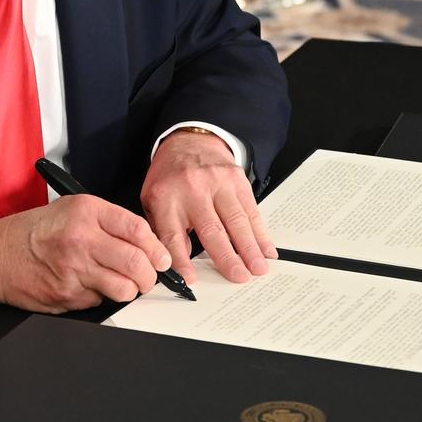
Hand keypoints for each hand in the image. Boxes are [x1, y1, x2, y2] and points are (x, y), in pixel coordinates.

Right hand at [0, 195, 171, 313]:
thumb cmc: (36, 231)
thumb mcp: (73, 208)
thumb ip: (110, 221)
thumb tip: (147, 244)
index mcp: (87, 212)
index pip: (138, 230)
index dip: (157, 248)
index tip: (162, 258)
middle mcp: (82, 239)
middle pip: (137, 263)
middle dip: (151, 275)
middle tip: (149, 276)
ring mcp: (74, 270)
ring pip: (124, 288)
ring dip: (131, 290)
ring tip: (124, 284)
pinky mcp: (67, 295)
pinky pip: (101, 301)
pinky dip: (103, 297)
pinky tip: (91, 286)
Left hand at [140, 130, 277, 283]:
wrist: (189, 140)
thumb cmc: (170, 177)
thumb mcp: (154, 201)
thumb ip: (164, 230)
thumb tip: (178, 264)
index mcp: (166, 198)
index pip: (172, 235)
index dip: (182, 260)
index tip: (192, 280)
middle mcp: (193, 190)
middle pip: (211, 229)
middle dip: (227, 257)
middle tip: (239, 277)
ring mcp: (217, 183)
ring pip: (236, 220)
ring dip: (249, 247)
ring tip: (258, 268)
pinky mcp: (237, 180)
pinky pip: (251, 210)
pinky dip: (260, 232)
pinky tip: (267, 248)